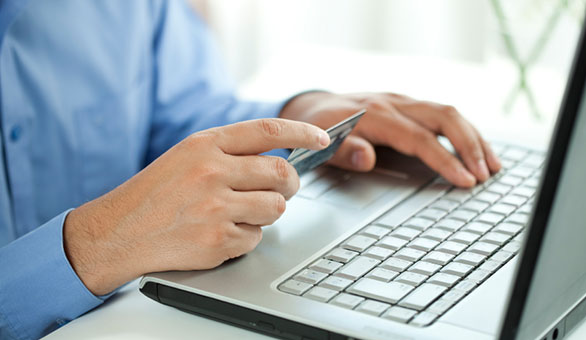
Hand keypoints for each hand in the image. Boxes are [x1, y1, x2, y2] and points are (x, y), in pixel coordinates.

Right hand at [63, 119, 328, 294]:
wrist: (119, 232)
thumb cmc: (156, 193)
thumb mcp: (187, 156)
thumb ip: (230, 152)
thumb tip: (279, 158)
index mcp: (205, 145)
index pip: (267, 131)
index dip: (301, 133)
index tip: (322, 138)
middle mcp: (212, 172)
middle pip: (281, 173)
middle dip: (290, 183)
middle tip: (283, 188)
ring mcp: (215, 208)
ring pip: (275, 208)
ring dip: (266, 212)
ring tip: (240, 212)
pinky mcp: (217, 240)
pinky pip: (255, 237)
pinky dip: (245, 236)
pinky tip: (220, 232)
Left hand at [280, 91, 500, 186]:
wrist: (312, 107)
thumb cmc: (318, 130)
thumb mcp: (320, 146)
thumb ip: (343, 152)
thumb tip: (368, 158)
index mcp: (374, 114)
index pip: (419, 138)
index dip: (445, 160)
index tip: (466, 180)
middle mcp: (392, 103)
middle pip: (443, 117)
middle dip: (470, 145)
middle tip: (487, 174)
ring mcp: (401, 101)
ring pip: (448, 112)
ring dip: (474, 137)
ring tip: (493, 164)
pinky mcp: (407, 105)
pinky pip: (442, 113)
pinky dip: (463, 131)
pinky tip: (476, 148)